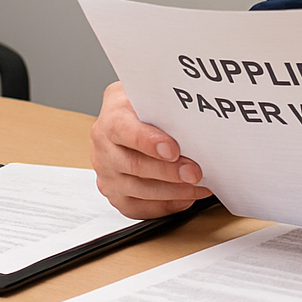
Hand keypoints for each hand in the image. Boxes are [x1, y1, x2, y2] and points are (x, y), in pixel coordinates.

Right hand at [90, 80, 211, 218]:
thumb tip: (190, 113)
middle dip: (169, 172)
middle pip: (134, 165)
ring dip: (172, 191)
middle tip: (195, 172)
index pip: (124, 131)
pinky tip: (184, 198)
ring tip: (197, 186)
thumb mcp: (149, 93)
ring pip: (138, 190)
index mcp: (111, 119)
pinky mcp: (115, 194)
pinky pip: (138, 208)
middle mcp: (104, 148)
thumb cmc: (142, 107)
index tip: (173, 149)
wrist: (126, 118)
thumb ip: (163, 103)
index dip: (148, 142)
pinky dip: (164, 206)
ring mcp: (107, 174)